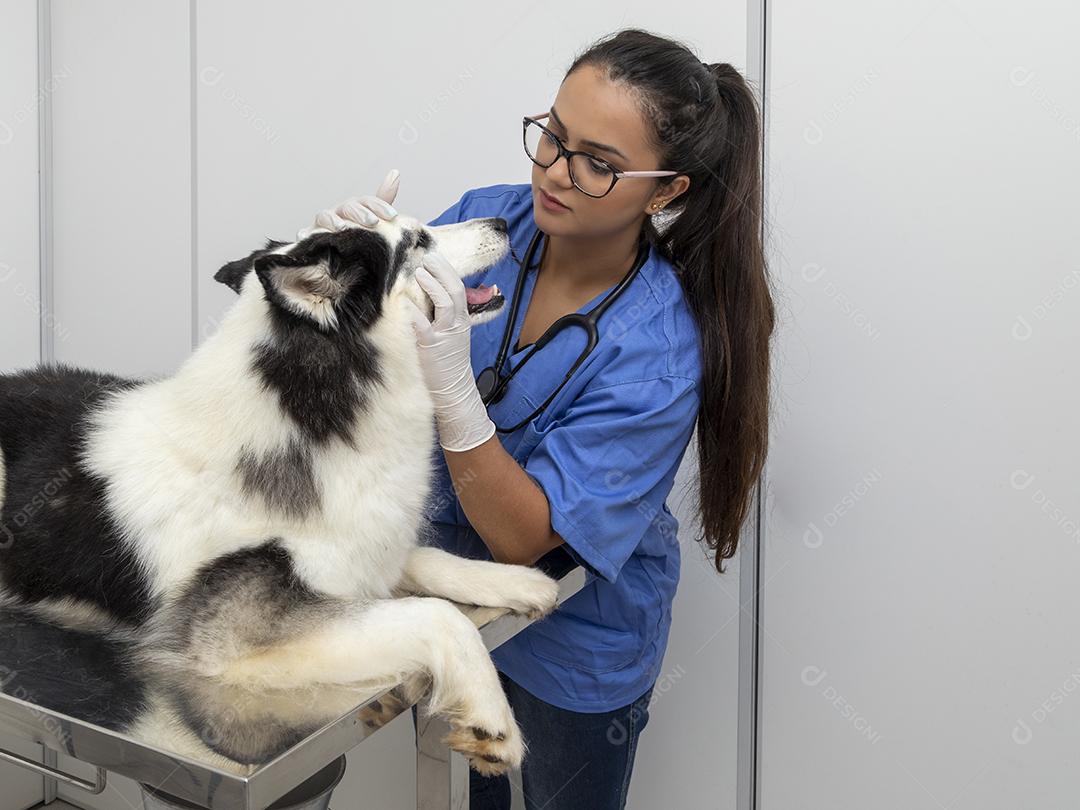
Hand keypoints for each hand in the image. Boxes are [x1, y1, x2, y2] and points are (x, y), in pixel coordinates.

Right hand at [296, 169, 400, 239]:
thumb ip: (383, 197)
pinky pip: (306, 233)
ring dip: (332, 220)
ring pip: (325, 216)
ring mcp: (323, 222)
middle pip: (348, 208)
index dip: (379, 206)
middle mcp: (339, 211)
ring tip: (341, 227)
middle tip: (372, 222)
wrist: (335, 247)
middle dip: (360, 214)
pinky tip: (304, 237)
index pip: (368, 202)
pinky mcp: (310, 234)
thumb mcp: (372, 215)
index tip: (393, 216)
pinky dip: (305, 234)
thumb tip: (395, 172)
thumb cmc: (356, 230)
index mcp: (355, 207)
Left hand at [402, 251, 494, 452]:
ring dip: (430, 284)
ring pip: (444, 302)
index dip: (445, 268)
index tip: (432, 254)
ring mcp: (445, 334)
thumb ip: (445, 314)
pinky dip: (413, 311)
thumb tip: (429, 293)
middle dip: (440, 270)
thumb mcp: (452, 334)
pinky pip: (423, 324)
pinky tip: (402, 301)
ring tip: (417, 272)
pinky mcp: (431, 347)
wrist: (454, 392)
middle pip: (454, 288)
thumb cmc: (447, 363)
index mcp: (462, 318)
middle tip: (424, 256)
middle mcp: (456, 323)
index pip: (458, 286)